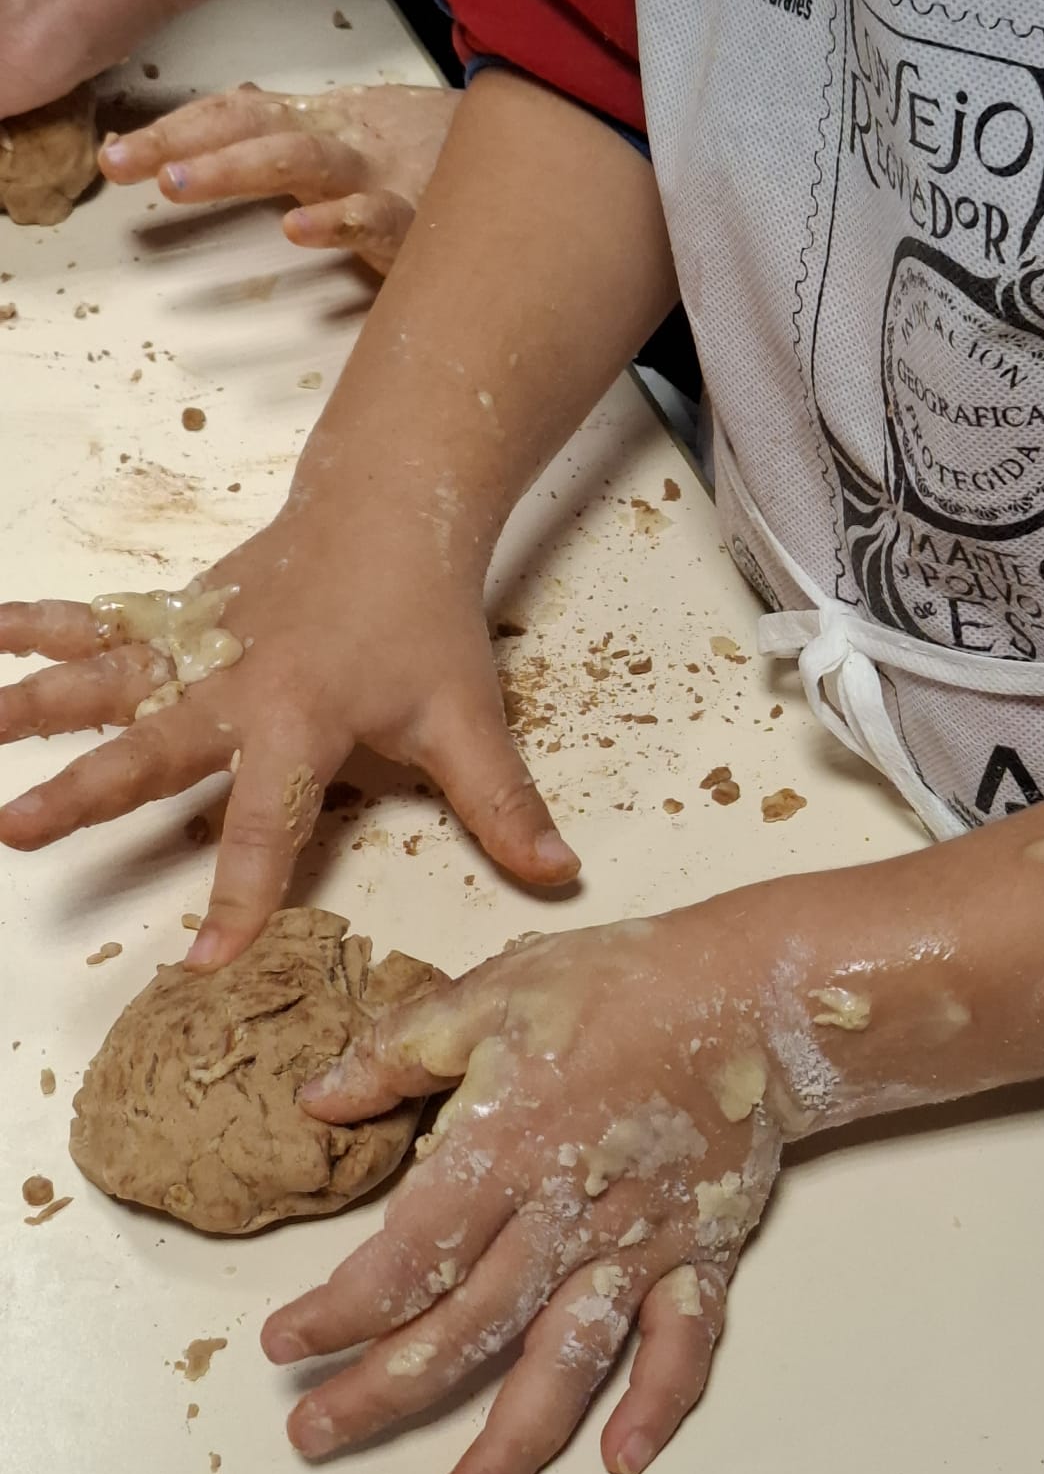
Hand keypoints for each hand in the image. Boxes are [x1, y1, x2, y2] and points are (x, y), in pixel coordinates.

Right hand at [0, 499, 578, 965]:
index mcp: (301, 721)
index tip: (203, 964)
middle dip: (86, 795)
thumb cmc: (425, 620)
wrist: (389, 509)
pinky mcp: (178, 616)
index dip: (242, 899)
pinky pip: (98, 623)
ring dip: (35, 707)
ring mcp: (197, 645)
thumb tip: (560, 874)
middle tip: (19, 830)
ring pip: (104, 680)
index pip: (269, 827)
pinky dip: (39, 627)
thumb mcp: (469, 717)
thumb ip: (504, 804)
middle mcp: (233, 686)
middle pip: (152, 748)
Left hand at [101, 84, 460, 274]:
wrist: (531, 158)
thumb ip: (300, 132)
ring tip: (180, 185)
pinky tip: (298, 231)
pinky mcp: (417, 219)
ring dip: (235, 168)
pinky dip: (335, 221)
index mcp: (323, 124)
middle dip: (184, 144)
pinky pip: (372, 217)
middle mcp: (342, 141)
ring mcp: (379, 177)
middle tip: (126, 165)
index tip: (116, 157)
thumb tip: (240, 112)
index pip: (238, 114)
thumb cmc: (440, 157)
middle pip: (252, 128)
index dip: (177, 129)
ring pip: (299, 160)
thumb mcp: (361, 133)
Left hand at [260, 909, 799, 1473]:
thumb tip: (320, 1099)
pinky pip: (682, 1345)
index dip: (338, 1311)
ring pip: (565, 1362)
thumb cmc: (623, 985)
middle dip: (383, 1392)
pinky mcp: (699, 1254)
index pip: (404, 1258)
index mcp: (507, 1152)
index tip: (286, 1343)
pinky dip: (657, 1406)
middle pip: (465, 1329)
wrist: (757, 994)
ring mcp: (638, 1247)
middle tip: (317, 1435)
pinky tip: (621, 1460)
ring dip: (511, 1442)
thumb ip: (401, 1050)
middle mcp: (566, 1218)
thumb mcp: (494, 993)